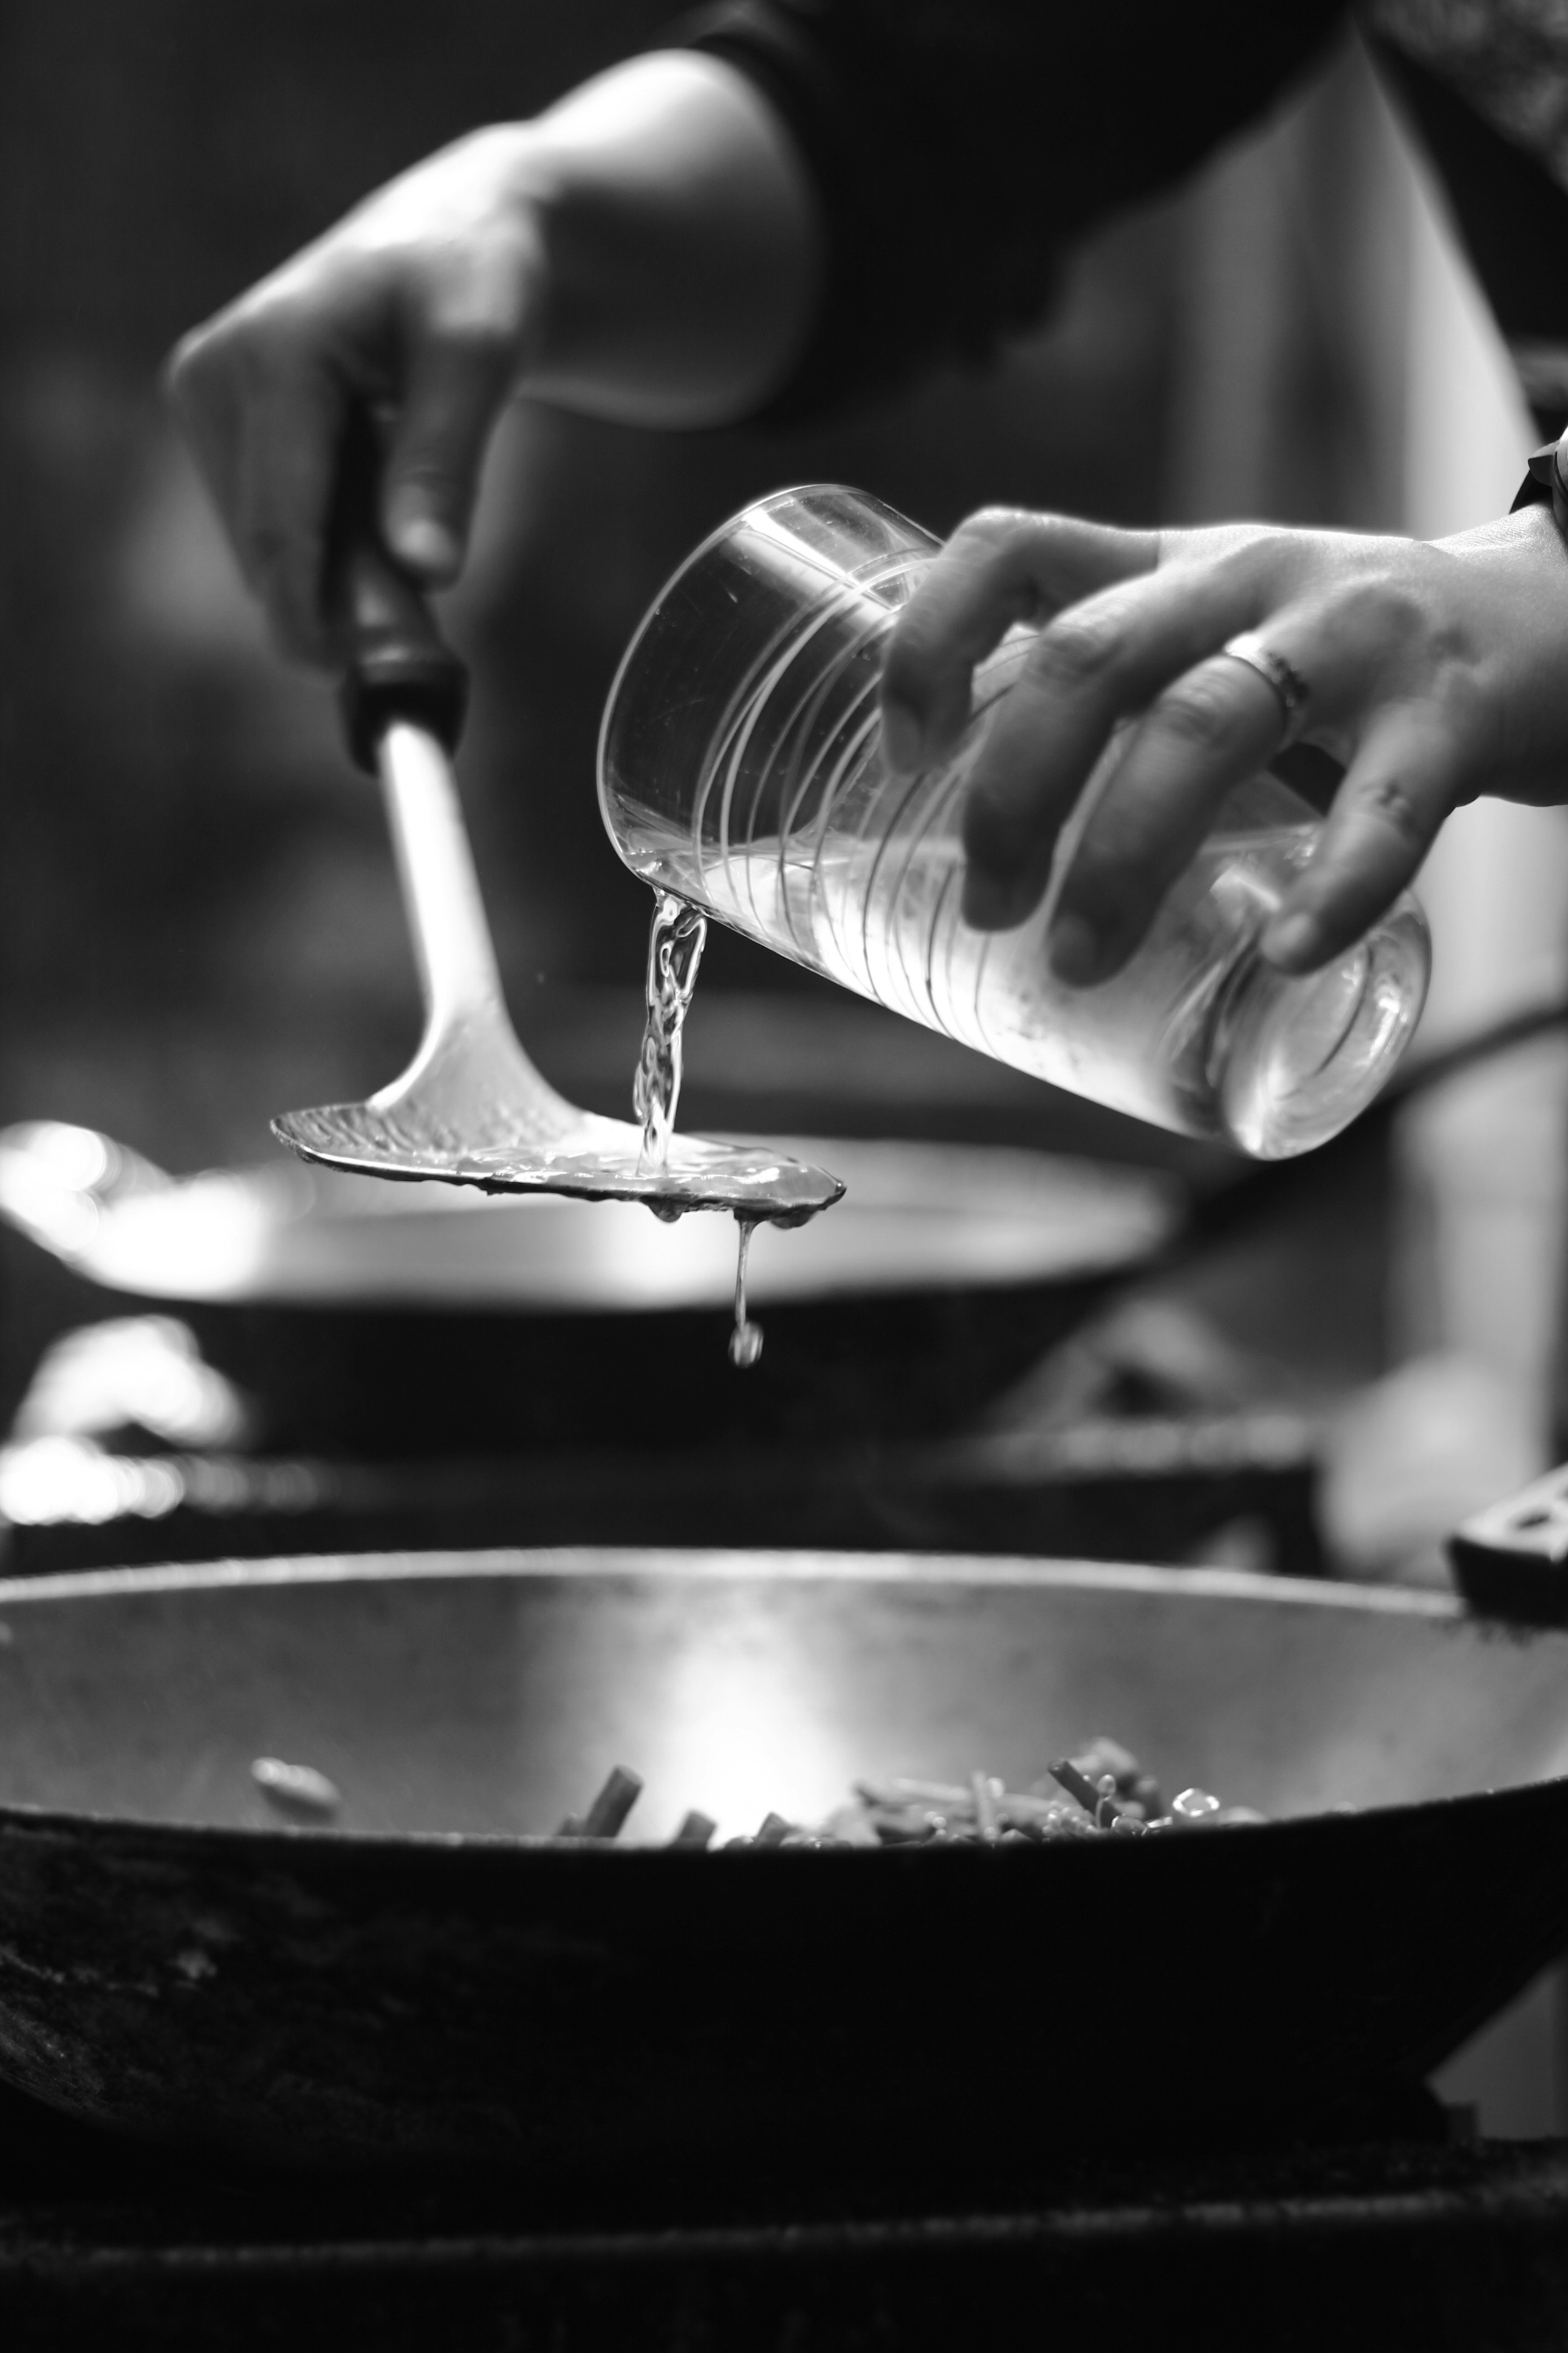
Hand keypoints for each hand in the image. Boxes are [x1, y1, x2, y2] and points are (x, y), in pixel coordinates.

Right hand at [169, 124, 550, 663]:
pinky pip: (274, 533)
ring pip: (269, 553)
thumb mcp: (479, 357)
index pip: (279, 520)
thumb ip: (445, 463)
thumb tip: (425, 570)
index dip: (312, 613)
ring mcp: (207, 404)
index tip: (350, 685)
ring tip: (418, 543)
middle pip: (269, 549)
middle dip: (341, 605)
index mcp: (269, 351)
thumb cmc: (476, 281)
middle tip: (427, 644)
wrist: (457, 239)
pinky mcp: (219, 430)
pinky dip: (331, 556)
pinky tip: (384, 523)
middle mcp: (213, 376)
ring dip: (341, 582)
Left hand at [879, 503, 1567, 977]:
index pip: (1012, 547)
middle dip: (1012, 798)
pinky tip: (1288, 954)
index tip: (901, 753)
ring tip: (1080, 961)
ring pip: (1207, 727)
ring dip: (1122, 857)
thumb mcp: (1218, 640)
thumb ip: (1118, 707)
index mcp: (1171, 567)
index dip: (929, 641)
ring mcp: (1355, 638)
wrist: (1554, 621)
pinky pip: (1384, 803)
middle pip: (1088, 661)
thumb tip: (973, 844)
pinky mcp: (1455, 710)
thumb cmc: (1347, 662)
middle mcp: (1249, 579)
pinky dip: (1332, 887)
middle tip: (989, 910)